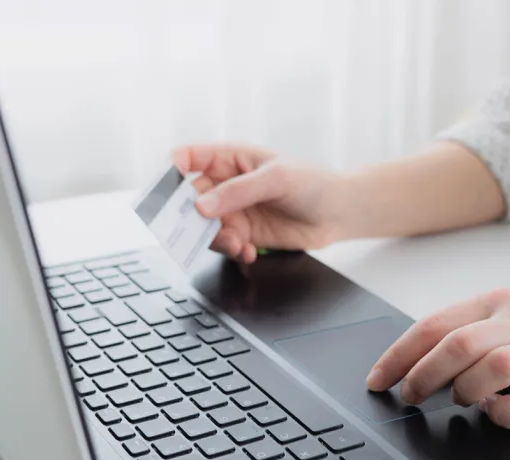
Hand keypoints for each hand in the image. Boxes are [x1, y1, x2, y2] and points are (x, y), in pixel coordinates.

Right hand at [173, 144, 344, 263]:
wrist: (340, 213)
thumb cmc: (313, 183)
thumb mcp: (276, 178)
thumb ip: (238, 191)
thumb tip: (202, 206)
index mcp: (232, 158)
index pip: (189, 158)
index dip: (173, 170)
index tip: (170, 189)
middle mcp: (228, 185)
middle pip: (189, 198)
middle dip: (190, 215)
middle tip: (197, 228)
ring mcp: (234, 211)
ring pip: (204, 227)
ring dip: (214, 238)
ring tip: (236, 243)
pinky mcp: (245, 234)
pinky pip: (224, 245)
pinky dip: (231, 251)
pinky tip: (248, 252)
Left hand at [365, 289, 509, 427]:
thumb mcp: (508, 310)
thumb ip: (466, 328)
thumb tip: (413, 360)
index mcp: (495, 302)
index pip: (433, 325)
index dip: (398, 355)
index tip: (378, 379)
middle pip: (456, 346)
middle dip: (422, 376)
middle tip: (410, 397)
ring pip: (490, 369)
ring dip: (464, 391)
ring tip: (463, 400)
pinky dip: (502, 415)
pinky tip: (496, 411)